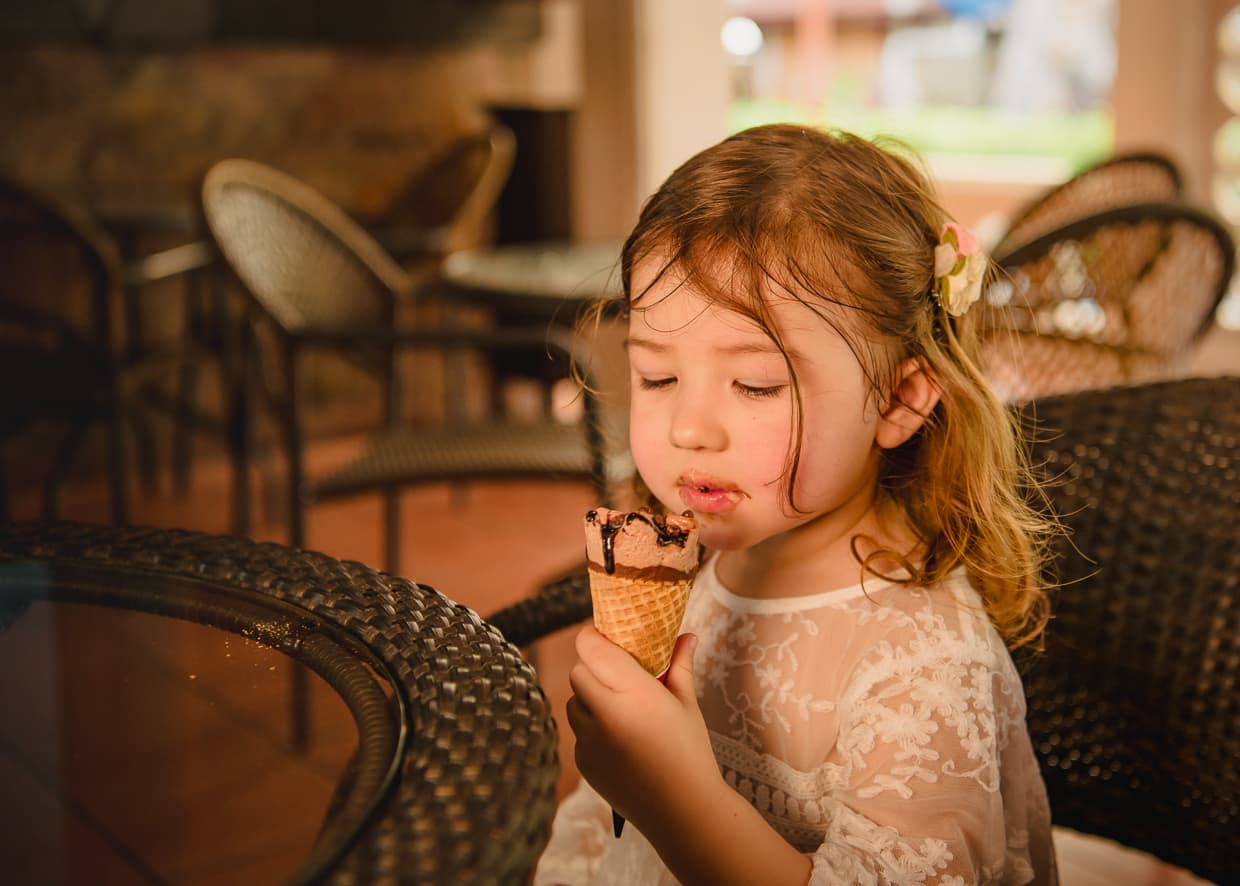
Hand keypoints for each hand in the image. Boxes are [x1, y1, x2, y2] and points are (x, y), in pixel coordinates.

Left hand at [565, 626, 723, 835]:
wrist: (683, 812)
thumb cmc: (691, 753)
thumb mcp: (687, 705)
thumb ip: (679, 665)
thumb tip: (685, 636)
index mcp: (633, 694)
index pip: (591, 649)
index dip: (592, 636)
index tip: (603, 633)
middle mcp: (605, 715)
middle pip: (578, 671)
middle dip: (594, 667)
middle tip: (617, 674)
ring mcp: (589, 742)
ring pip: (573, 702)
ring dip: (589, 697)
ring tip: (619, 708)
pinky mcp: (583, 764)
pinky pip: (578, 732)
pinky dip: (591, 728)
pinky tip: (620, 739)